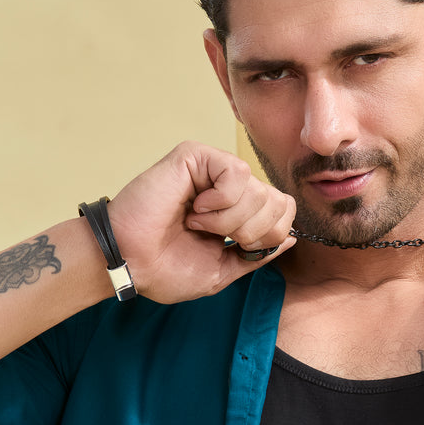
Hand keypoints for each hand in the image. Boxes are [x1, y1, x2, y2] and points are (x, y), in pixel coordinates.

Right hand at [105, 142, 295, 304]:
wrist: (131, 263)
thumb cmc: (165, 268)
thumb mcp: (224, 269)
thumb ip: (258, 253)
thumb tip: (292, 237)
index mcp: (236, 211)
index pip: (284, 210)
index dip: (271, 235)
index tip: (236, 247)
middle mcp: (227, 186)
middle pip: (277, 201)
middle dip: (250, 232)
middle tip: (211, 236)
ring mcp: (212, 168)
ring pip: (258, 190)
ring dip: (228, 220)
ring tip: (195, 223)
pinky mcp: (196, 155)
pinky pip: (236, 174)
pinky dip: (219, 201)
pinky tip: (193, 207)